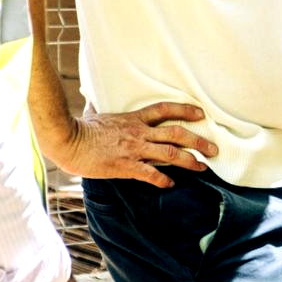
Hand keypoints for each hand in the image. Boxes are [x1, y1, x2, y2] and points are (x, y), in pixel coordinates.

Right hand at [49, 103, 216, 187]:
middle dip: (198, 141)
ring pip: (170, 154)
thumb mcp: (96, 113)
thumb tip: (92, 97)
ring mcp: (134, 149)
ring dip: (190, 161)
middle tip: (214, 149)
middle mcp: (139, 132)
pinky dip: (163, 180)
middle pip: (176, 133)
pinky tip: (171, 184)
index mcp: (134, 119)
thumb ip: (100, 106)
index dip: (186, 110)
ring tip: (203, 167)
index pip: (165, 109)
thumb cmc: (81, 128)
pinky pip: (150, 173)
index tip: (201, 114)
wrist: (68, 140)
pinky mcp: (125, 166)